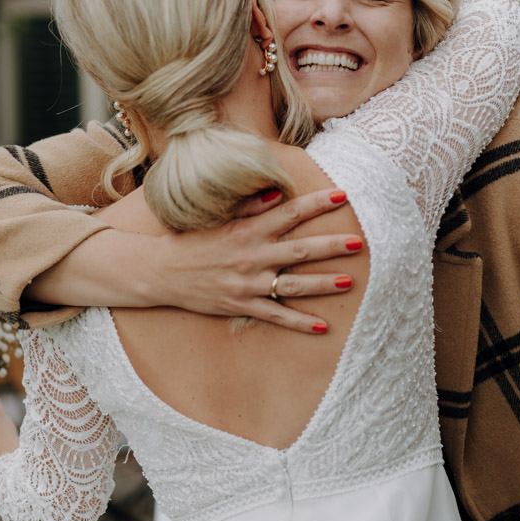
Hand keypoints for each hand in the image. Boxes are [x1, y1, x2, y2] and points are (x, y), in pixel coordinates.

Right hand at [153, 188, 360, 333]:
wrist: (160, 271)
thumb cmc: (192, 241)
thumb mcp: (219, 218)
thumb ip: (250, 207)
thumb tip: (278, 194)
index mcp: (248, 230)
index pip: (289, 213)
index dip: (317, 203)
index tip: (342, 195)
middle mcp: (251, 256)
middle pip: (300, 250)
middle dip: (331, 245)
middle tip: (359, 241)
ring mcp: (247, 283)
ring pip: (293, 285)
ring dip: (323, 283)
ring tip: (350, 280)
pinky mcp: (241, 306)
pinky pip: (275, 316)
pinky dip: (299, 323)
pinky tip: (322, 326)